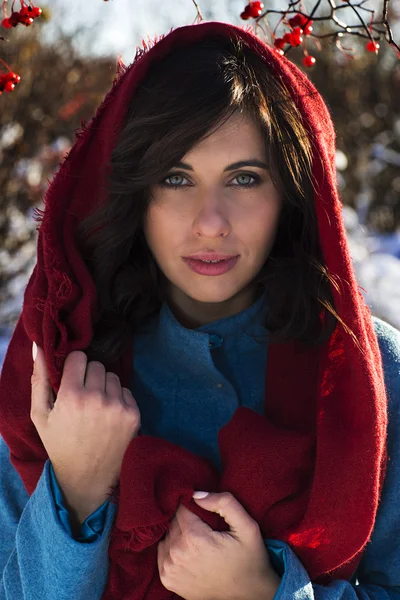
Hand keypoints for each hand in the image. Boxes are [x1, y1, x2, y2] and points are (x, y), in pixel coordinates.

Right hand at [30, 344, 140, 523]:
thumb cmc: (60, 444)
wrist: (87, 479)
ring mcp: (118, 407)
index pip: (79, 357)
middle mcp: (97, 398)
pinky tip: (108, 416)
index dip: (73, 367)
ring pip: (113, 376)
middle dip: (89, 376)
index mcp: (72, 396)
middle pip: (97, 365)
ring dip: (104, 386)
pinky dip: (118, 398)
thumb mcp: (40, 415)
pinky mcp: (134, 415)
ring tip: (95, 407)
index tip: (71, 380)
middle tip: (82, 396)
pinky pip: (126, 390)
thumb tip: (38, 346)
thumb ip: (39, 379)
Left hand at [157, 491, 280, 599]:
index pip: (182, 506)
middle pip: (174, 521)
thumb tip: (197, 493)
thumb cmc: (249, 559)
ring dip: (179, 533)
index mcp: (195, 538)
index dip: (194, 505)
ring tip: (199, 541)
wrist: (248, 596)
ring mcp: (170, 568)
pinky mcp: (167, 579)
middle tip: (206, 528)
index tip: (206, 512)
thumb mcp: (247, 526)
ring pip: (167, 535)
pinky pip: (163, 551)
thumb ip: (224, 503)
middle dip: (187, 519)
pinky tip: (190, 552)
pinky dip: (173, 548)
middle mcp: (177, 553)